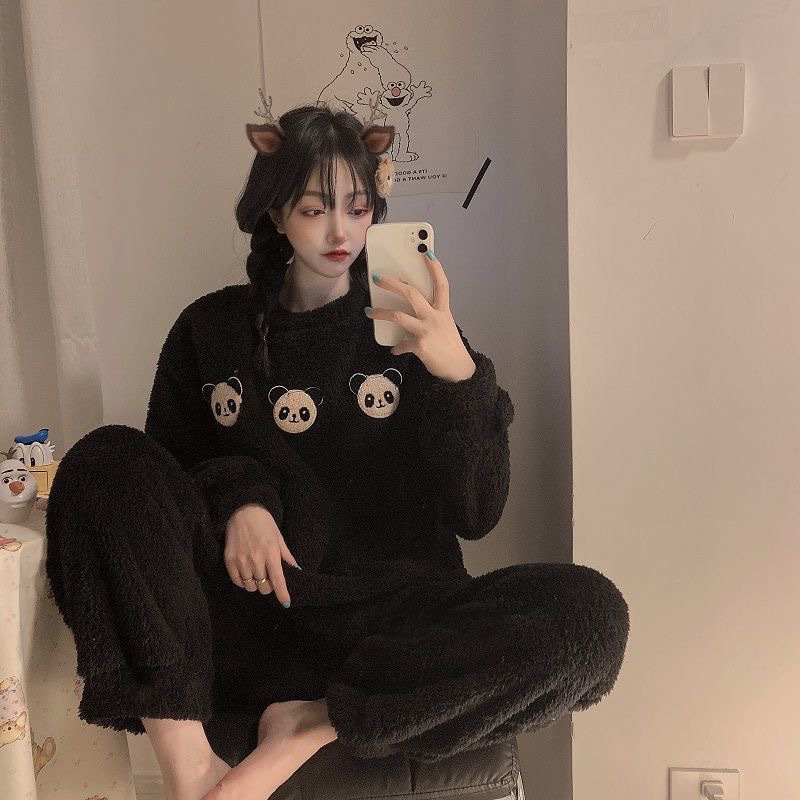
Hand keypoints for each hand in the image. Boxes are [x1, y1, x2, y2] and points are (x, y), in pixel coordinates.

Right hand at [224, 504, 299, 605]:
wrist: (243, 511)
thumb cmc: (265, 524)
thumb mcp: (279, 538)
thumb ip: (286, 556)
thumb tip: (296, 570)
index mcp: (271, 552)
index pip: (278, 580)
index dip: (282, 593)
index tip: (286, 603)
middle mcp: (256, 559)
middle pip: (263, 587)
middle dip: (268, 586)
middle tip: (268, 578)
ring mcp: (241, 560)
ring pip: (250, 586)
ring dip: (255, 584)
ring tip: (257, 574)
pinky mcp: (229, 560)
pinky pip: (237, 581)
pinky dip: (243, 582)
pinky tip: (246, 573)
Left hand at [366, 252, 476, 381]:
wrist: (458, 369)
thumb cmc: (449, 345)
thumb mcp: (445, 325)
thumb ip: (431, 314)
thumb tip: (410, 308)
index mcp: (443, 310)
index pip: (441, 284)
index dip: (435, 268)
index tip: (427, 253)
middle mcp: (435, 317)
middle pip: (412, 294)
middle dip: (393, 284)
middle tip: (378, 278)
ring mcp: (427, 331)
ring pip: (398, 316)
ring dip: (381, 313)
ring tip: (369, 312)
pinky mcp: (420, 346)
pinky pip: (401, 344)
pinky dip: (396, 347)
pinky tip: (394, 349)